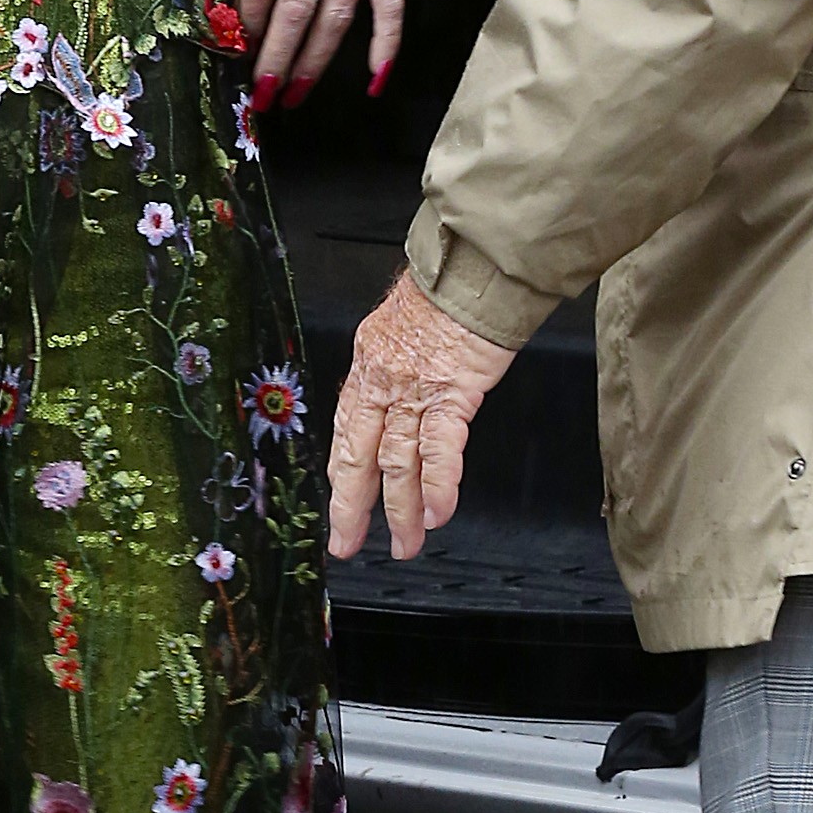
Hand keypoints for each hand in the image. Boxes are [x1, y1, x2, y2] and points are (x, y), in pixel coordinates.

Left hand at [196, 0, 429, 110]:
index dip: (245, 22)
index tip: (236, 51)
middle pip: (291, 11)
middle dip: (274, 58)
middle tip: (260, 96)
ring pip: (333, 20)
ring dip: (313, 62)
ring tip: (293, 96)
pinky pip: (390, 9)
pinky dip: (387, 45)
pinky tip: (375, 80)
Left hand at [327, 273, 513, 560]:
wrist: (474, 267)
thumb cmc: (447, 293)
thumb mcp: (403, 327)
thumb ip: (395, 365)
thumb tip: (399, 397)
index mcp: (367, 367)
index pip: (346, 432)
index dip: (341, 475)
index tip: (338, 508)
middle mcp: (381, 382)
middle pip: (358, 456)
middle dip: (352, 507)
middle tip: (347, 544)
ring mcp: (414, 390)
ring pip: (397, 463)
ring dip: (401, 511)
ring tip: (405, 545)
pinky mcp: (451, 393)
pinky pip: (439, 449)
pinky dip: (439, 486)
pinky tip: (438, 515)